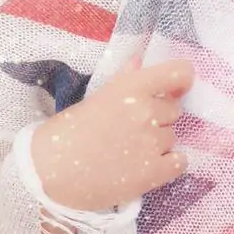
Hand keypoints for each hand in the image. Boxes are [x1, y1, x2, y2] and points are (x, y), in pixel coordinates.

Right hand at [31, 56, 194, 210]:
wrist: (51, 172)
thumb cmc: (68, 132)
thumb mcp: (95, 99)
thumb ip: (123, 80)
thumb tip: (140, 61)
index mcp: (131, 89)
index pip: (179, 72)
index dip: (182, 80)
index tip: (175, 89)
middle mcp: (147, 112)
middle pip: (175, 110)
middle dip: (159, 117)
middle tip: (132, 129)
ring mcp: (153, 143)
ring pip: (172, 137)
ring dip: (158, 142)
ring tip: (130, 151)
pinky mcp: (155, 173)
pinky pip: (180, 162)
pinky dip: (168, 163)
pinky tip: (146, 165)